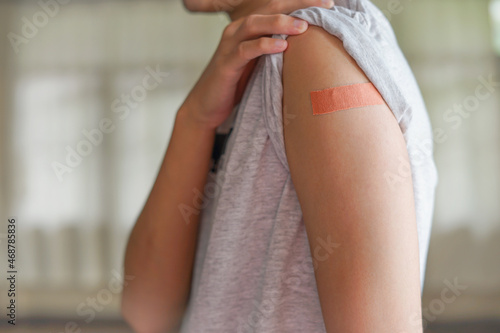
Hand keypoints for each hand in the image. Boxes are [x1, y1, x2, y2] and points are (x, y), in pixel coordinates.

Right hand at [181, 0, 334, 129]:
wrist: (208, 105)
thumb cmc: (237, 83)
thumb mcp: (260, 62)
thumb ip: (277, 49)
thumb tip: (309, 47)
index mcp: (247, 27)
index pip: (276, 6)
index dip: (301, 2)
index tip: (329, 4)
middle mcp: (237, 30)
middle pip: (268, 8)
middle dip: (297, 4)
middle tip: (325, 6)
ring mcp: (229, 45)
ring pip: (255, 24)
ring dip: (280, 23)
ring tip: (303, 26)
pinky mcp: (226, 64)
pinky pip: (245, 50)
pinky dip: (264, 46)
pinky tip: (282, 46)